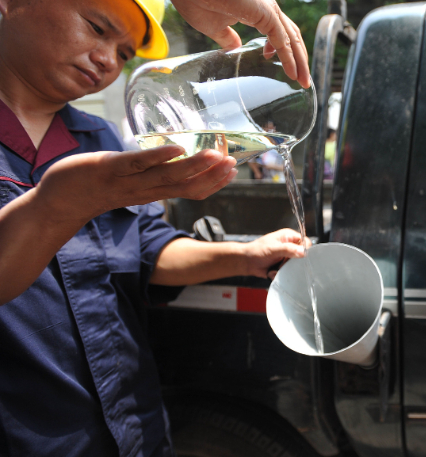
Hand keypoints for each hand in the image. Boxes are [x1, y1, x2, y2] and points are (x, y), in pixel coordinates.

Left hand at [34, 146, 236, 223]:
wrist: (56, 202)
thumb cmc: (93, 187)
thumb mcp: (129, 182)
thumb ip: (150, 173)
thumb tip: (170, 156)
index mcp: (151, 192)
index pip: (189, 191)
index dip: (213, 183)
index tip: (232, 170)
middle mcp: (144, 190)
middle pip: (185, 186)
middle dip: (211, 175)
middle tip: (232, 163)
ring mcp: (127, 181)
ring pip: (167, 177)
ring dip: (194, 166)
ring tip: (215, 154)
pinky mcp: (108, 169)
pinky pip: (137, 164)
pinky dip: (159, 157)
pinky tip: (177, 148)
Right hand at [171, 0, 310, 88]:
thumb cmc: (195, 0)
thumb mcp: (214, 26)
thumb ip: (227, 37)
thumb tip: (235, 47)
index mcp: (257, 9)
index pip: (280, 31)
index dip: (286, 50)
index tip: (285, 67)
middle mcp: (267, 7)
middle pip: (292, 35)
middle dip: (300, 59)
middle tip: (303, 80)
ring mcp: (267, 9)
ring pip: (292, 38)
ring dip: (300, 62)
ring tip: (303, 81)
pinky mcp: (265, 13)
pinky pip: (282, 40)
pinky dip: (290, 58)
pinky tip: (292, 73)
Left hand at [240, 228, 310, 278]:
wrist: (246, 263)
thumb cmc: (256, 251)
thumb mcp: (273, 249)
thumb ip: (288, 249)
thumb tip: (303, 252)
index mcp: (289, 236)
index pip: (305, 241)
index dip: (305, 250)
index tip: (300, 257)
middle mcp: (290, 245)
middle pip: (302, 255)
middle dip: (293, 262)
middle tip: (283, 263)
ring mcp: (287, 256)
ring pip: (296, 265)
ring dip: (286, 268)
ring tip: (276, 268)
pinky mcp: (284, 265)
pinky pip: (290, 271)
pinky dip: (282, 273)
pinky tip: (273, 271)